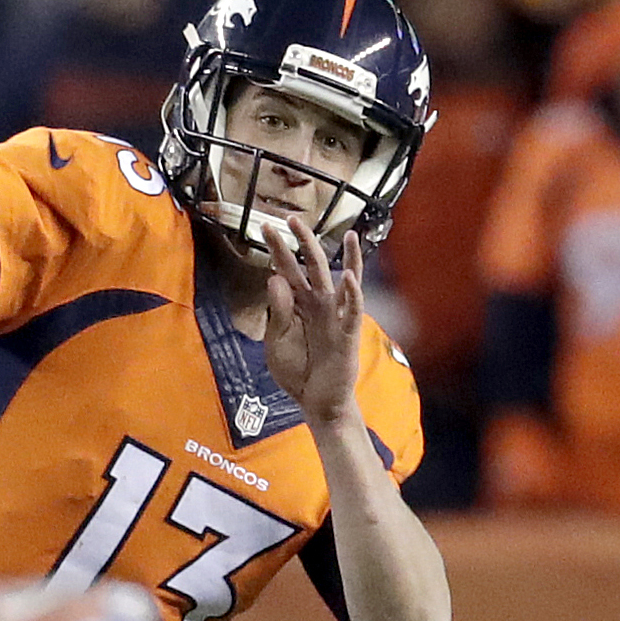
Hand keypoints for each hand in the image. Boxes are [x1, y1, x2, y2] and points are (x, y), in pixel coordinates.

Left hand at [261, 217, 363, 433]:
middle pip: (311, 266)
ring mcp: (335, 317)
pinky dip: (353, 294)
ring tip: (346, 233)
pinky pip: (352, 311)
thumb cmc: (296, 371)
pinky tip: (349, 277)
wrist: (315, 402)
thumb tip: (274, 278)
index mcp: (298, 305)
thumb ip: (277, 312)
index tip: (266, 227)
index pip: (286, 271)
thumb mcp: (276, 343)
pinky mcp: (347, 334)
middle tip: (291, 218)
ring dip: (344, 257)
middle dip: (303, 242)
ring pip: (339, 281)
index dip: (278, 250)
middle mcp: (318, 304)